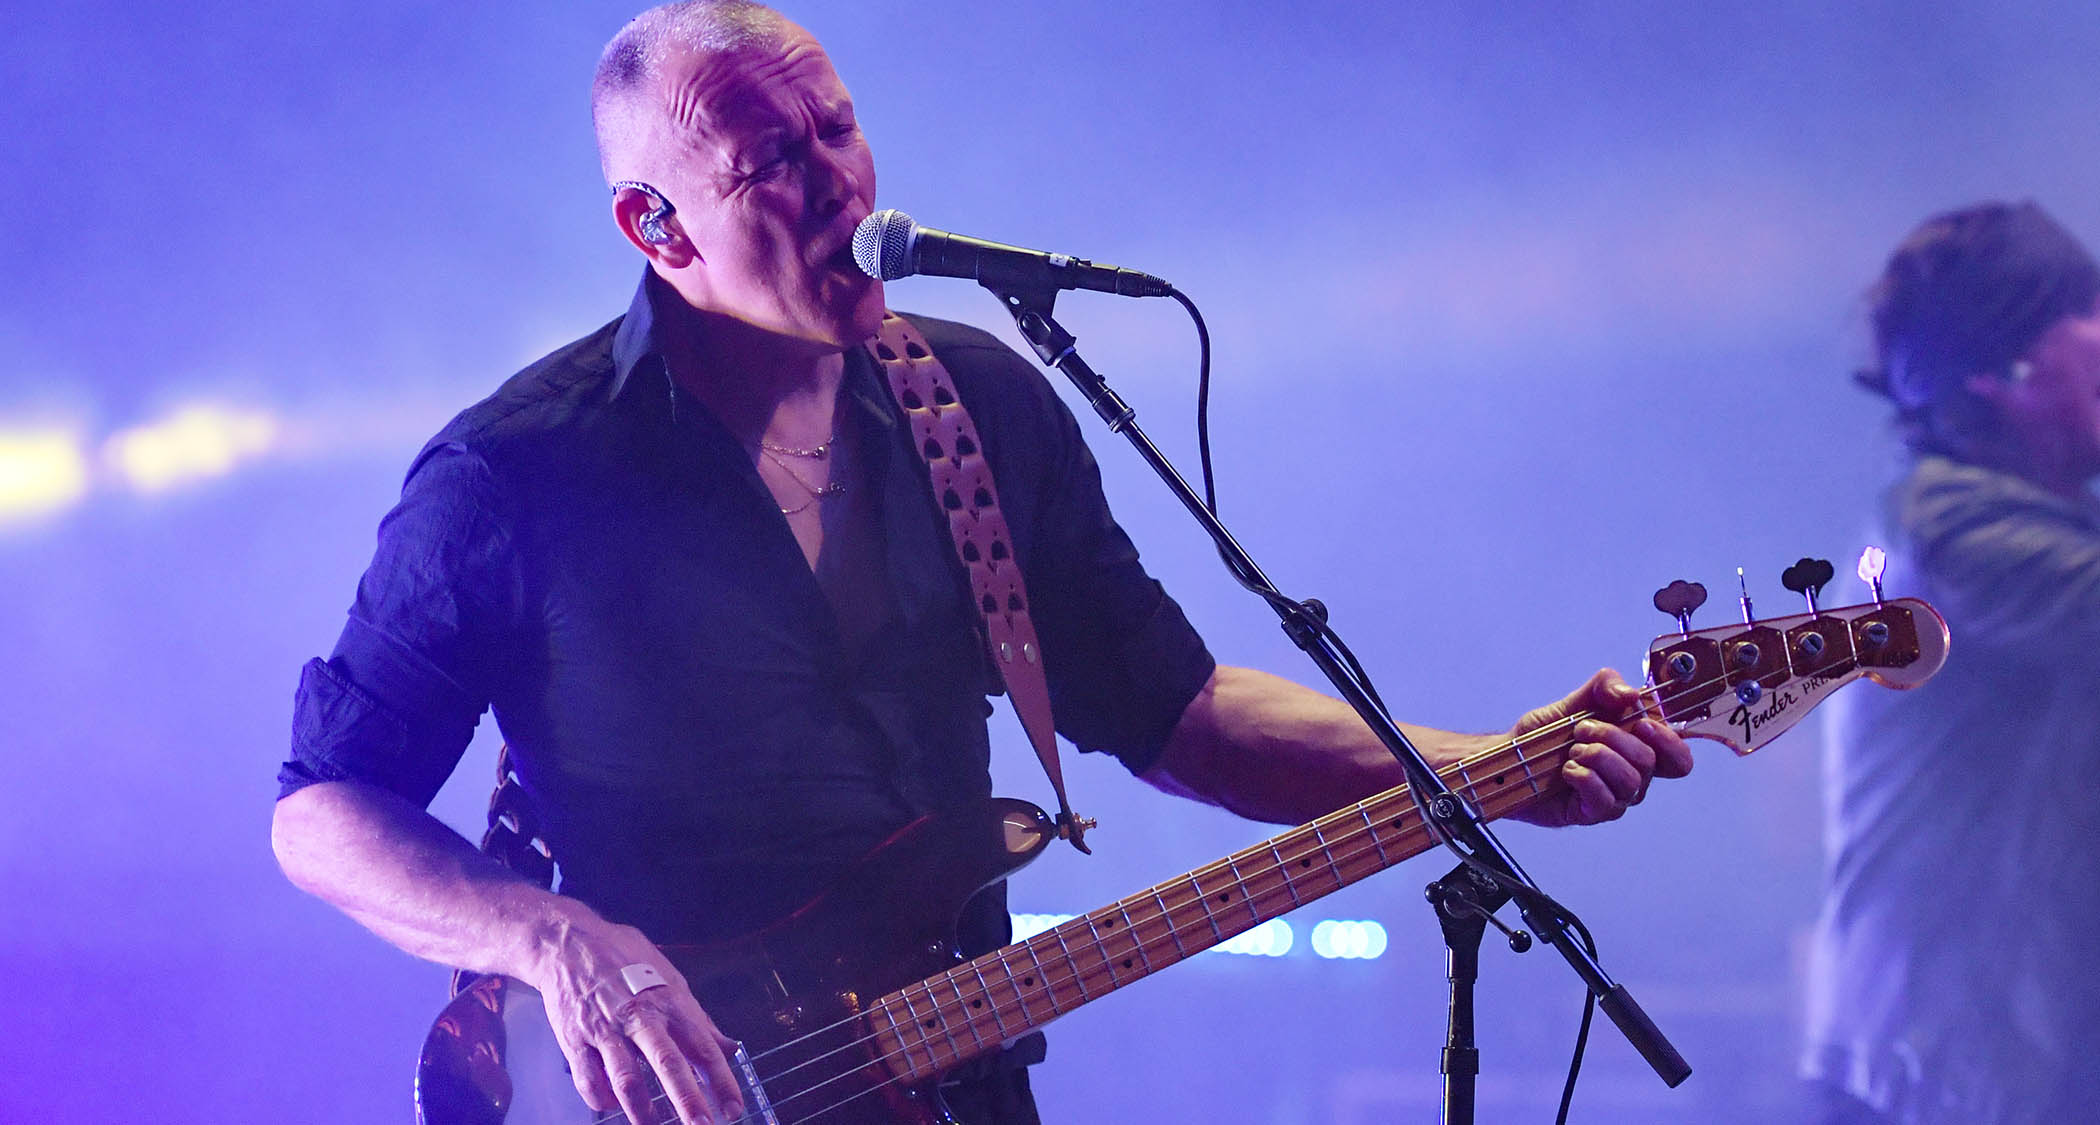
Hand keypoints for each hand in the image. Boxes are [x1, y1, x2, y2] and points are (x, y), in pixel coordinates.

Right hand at [526, 909, 744, 1124]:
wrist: (568, 943)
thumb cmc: (623, 957)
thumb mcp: (670, 976)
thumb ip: (698, 1017)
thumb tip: (728, 1046)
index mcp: (669, 1002)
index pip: (703, 1046)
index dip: (721, 1081)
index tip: (733, 1109)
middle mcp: (639, 1017)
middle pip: (668, 1064)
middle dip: (688, 1101)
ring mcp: (605, 1030)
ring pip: (626, 1078)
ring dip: (642, 1110)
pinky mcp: (575, 1039)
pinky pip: (588, 1078)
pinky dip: (600, 1098)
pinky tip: (610, 1106)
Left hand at [1507, 668, 1692, 827]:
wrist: (1510, 757)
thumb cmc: (1545, 735)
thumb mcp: (1575, 701)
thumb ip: (1604, 688)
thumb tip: (1630, 693)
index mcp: (1635, 749)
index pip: (1677, 757)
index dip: (1669, 741)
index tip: (1642, 722)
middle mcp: (1631, 777)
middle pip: (1649, 762)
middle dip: (1613, 738)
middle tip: (1582, 730)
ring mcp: (1614, 798)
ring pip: (1630, 781)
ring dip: (1596, 757)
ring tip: (1572, 751)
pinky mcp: (1592, 813)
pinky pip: (1605, 799)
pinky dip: (1584, 777)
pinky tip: (1568, 771)